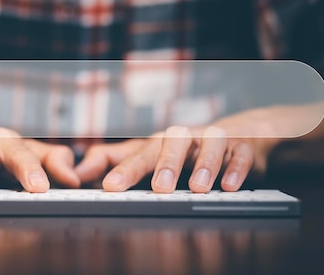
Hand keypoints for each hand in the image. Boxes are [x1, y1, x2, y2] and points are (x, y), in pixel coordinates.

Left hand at [74, 110, 280, 192]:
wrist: (240, 135)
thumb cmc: (186, 150)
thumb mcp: (150, 154)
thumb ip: (116, 161)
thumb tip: (81, 172)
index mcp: (160, 142)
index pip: (139, 154)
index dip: (125, 170)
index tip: (110, 188)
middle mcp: (185, 138)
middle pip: (172, 143)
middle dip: (165, 164)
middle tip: (159, 188)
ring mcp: (214, 140)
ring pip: (209, 144)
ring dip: (204, 164)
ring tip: (197, 187)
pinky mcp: (242, 146)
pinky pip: (240, 154)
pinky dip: (235, 168)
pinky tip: (228, 186)